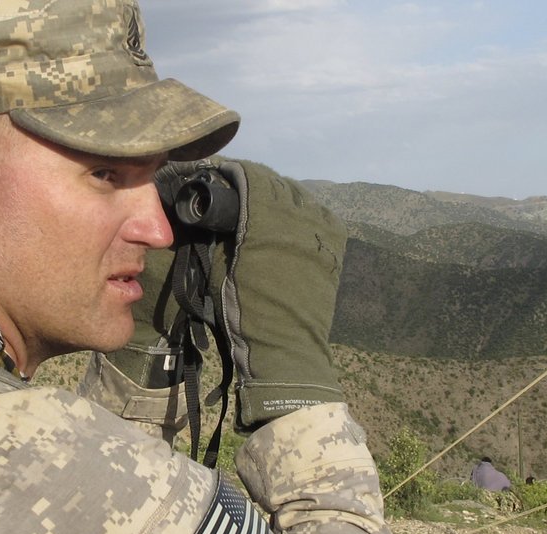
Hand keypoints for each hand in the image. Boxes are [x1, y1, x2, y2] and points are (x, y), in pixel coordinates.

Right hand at [160, 158, 347, 431]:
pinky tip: (288, 221)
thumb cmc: (243, 311)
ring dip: (279, 195)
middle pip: (276, 182)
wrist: (284, 347)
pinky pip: (318, 213)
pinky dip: (302, 211)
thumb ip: (218, 232)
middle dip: (255, 183)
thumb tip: (212, 207)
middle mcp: (298, 217)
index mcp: (266, 221)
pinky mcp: (334, 245)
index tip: (219, 174)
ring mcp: (321, 230)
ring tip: (262, 206)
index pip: (251, 177)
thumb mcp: (218, 268)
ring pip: (300, 195)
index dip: (233, 172)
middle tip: (236, 190)